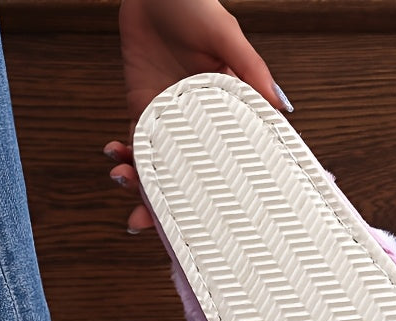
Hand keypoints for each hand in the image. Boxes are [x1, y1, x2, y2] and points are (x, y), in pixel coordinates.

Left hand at [105, 0, 291, 232]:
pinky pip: (133, 142)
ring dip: (138, 184)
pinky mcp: (142, 108)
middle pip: (187, 175)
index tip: (210, 224)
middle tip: (147, 225)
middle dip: (166, 203)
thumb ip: (250, 69)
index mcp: (226, 114)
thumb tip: (279, 108)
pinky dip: (123, 155)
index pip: (228, 163)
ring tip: (124, 185)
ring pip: (157, 166)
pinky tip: (115, 158)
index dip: (218, 195)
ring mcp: (168, 120)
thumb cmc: (194, 3)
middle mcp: (198, 125)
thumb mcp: (227, 34)